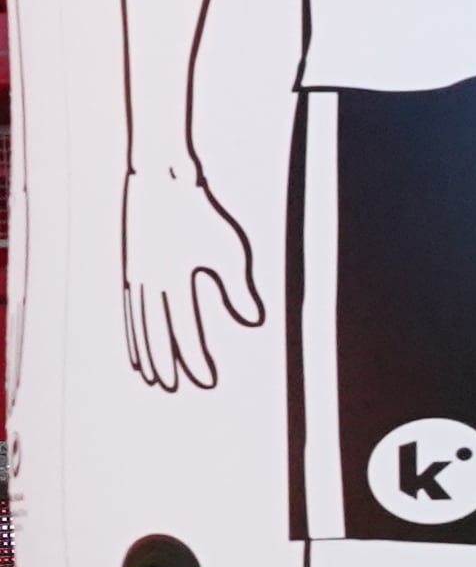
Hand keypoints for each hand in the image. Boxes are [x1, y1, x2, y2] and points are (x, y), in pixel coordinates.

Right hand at [121, 158, 264, 391]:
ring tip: (151, 373)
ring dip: (145, 349)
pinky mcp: (132, 264)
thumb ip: (238, 288)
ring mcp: (137, 273)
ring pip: (139, 321)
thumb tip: (253, 320)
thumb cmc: (201, 213)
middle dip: (166, 361)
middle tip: (172, 387)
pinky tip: (139, 338)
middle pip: (156, 332)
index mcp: (172, 279)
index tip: (204, 380)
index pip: (184, 330)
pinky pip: (131, 304)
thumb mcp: (229, 250)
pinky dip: (134, 326)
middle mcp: (149, 281)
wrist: (163, 178)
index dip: (194, 358)